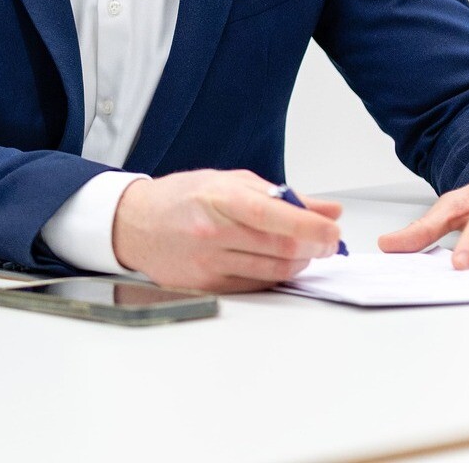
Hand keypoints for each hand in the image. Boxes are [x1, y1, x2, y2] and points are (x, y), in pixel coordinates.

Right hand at [112, 169, 343, 291]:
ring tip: (302, 251)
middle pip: (280, 248)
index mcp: (219, 198)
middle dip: (314, 248)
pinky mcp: (207, 285)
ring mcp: (208, 262)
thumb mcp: (229, 182)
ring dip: (299, 264)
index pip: (275, 216)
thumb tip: (329, 210)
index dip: (312, 227)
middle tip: (327, 243)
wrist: (135, 224)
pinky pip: (256, 286)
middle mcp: (212, 232)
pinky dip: (276, 277)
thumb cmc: (182, 198)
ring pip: (273, 271)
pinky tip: (277, 264)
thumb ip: (282, 196)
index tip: (332, 230)